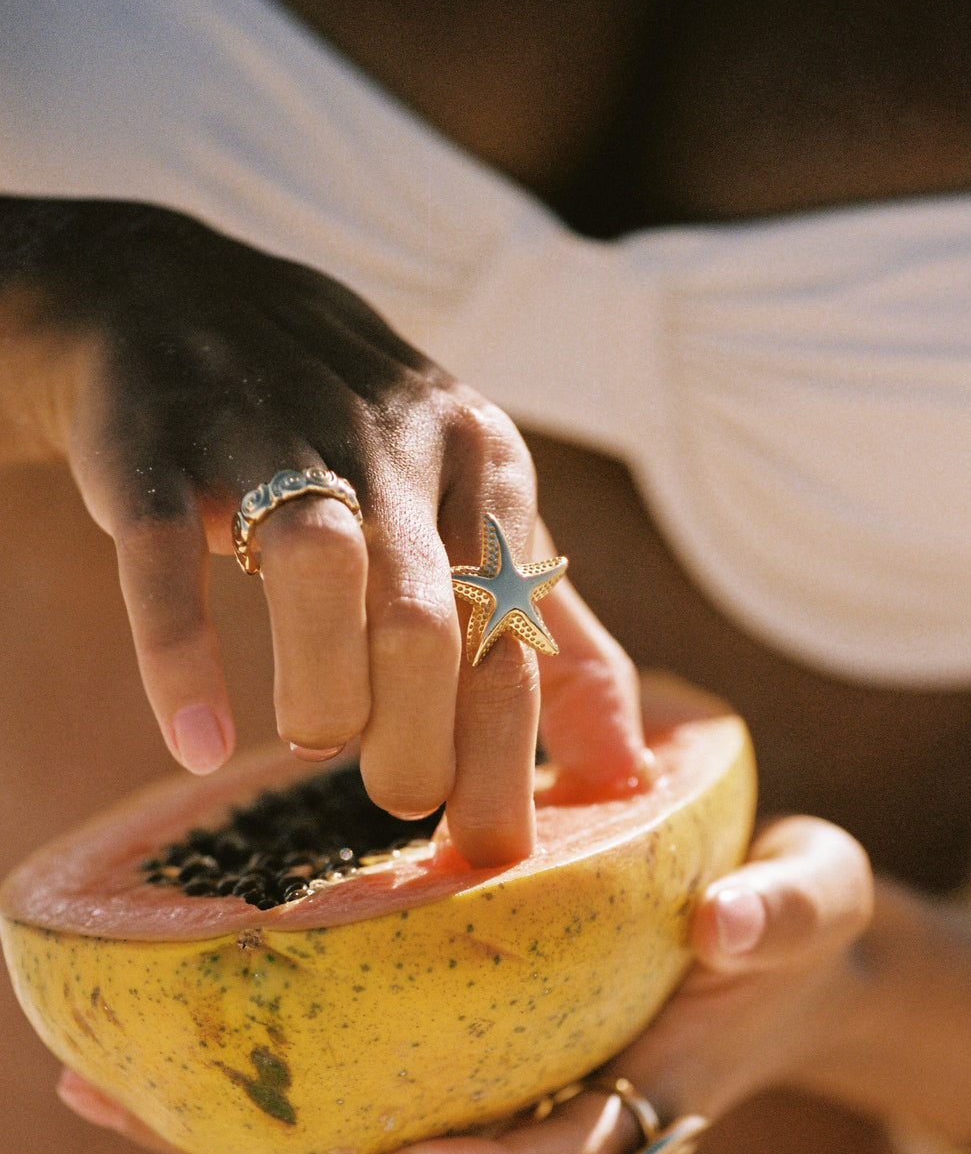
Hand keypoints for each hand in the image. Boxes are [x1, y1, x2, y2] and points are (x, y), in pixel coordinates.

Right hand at [0, 198, 646, 863]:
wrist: (186, 302)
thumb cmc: (357, 447)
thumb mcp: (475, 514)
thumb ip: (555, 639)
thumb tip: (630, 772)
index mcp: (483, 461)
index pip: (511, 631)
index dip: (505, 756)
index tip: (488, 852)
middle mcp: (391, 440)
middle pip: (426, 614)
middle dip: (421, 737)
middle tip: (398, 799)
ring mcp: (269, 432)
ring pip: (318, 569)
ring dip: (325, 686)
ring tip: (321, 740)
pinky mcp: (158, 445)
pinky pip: (168, 559)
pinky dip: (184, 656)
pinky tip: (201, 743)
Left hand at [56, 811, 872, 1153]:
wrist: (776, 950)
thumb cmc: (790, 924)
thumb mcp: (817, 895)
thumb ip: (785, 908)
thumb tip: (721, 926)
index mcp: (650, 1099)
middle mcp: (566, 1125)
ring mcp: (513, 1110)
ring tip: (121, 1124)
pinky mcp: (473, 1074)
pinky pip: (370, 1108)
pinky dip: (277, 1104)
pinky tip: (175, 1066)